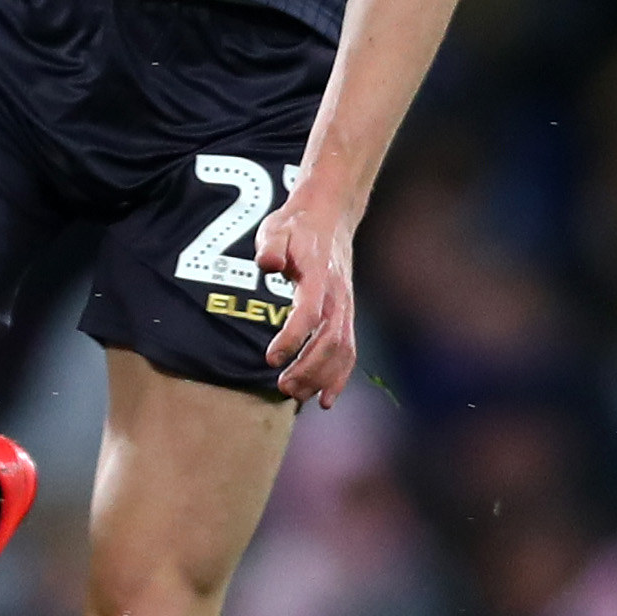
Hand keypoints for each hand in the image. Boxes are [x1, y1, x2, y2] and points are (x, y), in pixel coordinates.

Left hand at [253, 187, 357, 408]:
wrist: (328, 217)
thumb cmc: (295, 227)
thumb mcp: (276, 229)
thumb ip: (272, 247)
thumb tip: (268, 263)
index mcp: (319, 277)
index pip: (309, 313)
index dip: (292, 338)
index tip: (270, 359)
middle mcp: (338, 296)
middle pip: (330, 340)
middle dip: (308, 368)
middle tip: (282, 387)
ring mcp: (345, 307)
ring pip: (342, 350)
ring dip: (322, 377)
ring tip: (297, 396)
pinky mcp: (345, 315)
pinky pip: (348, 351)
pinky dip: (340, 376)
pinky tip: (325, 398)